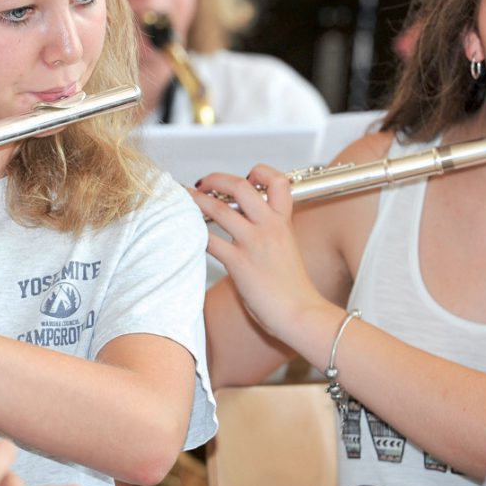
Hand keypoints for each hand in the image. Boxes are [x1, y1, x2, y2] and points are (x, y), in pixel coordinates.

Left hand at [190, 165, 321, 338]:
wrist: (301, 313)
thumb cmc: (293, 289)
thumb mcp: (287, 250)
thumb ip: (268, 234)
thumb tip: (243, 229)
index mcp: (284, 221)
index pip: (278, 181)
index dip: (260, 171)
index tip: (245, 176)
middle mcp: (269, 226)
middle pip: (241, 186)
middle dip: (217, 179)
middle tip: (203, 184)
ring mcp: (253, 242)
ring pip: (219, 209)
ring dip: (197, 201)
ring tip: (185, 199)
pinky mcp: (239, 262)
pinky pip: (210, 240)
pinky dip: (195, 234)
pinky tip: (186, 233)